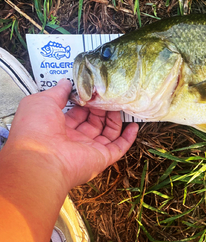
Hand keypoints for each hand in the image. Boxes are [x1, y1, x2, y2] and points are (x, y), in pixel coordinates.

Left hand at [4, 79, 138, 189]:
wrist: (40, 159)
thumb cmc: (35, 129)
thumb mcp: (41, 101)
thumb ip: (57, 91)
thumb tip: (66, 82)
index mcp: (57, 127)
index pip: (77, 113)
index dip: (85, 101)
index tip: (94, 90)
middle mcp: (74, 139)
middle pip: (94, 121)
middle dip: (102, 108)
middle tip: (109, 95)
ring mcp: (89, 149)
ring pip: (108, 133)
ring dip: (115, 119)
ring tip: (120, 105)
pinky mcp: (102, 158)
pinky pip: (119, 148)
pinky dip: (128, 138)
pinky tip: (134, 126)